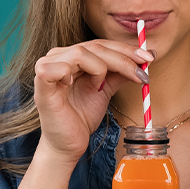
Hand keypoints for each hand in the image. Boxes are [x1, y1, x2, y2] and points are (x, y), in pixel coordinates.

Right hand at [33, 39, 153, 163]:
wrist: (68, 144)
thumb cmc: (81, 116)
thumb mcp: (106, 89)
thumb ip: (119, 72)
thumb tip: (145, 57)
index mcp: (70, 56)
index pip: (100, 44)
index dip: (125, 49)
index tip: (148, 58)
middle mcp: (57, 56)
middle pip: (94, 46)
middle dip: (123, 58)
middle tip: (141, 73)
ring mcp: (46, 67)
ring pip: (81, 53)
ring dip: (101, 68)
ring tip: (100, 87)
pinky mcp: (41, 82)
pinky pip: (60, 67)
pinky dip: (73, 74)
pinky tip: (80, 86)